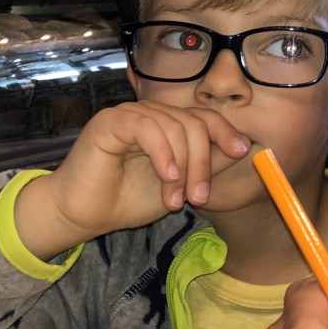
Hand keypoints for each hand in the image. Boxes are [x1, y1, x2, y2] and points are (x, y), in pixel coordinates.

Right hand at [15, 100, 249, 257]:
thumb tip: (244, 149)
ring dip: (183, 167)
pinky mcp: (111, 122)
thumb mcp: (177, 185)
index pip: (204, 116)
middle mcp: (150, 114)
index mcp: (167, 124)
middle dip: (203, 162)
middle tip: (198, 198)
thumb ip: (205, 165)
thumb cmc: (126, 200)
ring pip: (174, 126)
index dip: (226, 131)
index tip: (243, 151)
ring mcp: (130, 114)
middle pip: (194, 122)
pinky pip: (148, 128)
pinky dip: (163, 154)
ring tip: (175, 200)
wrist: (83, 215)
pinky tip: (166, 177)